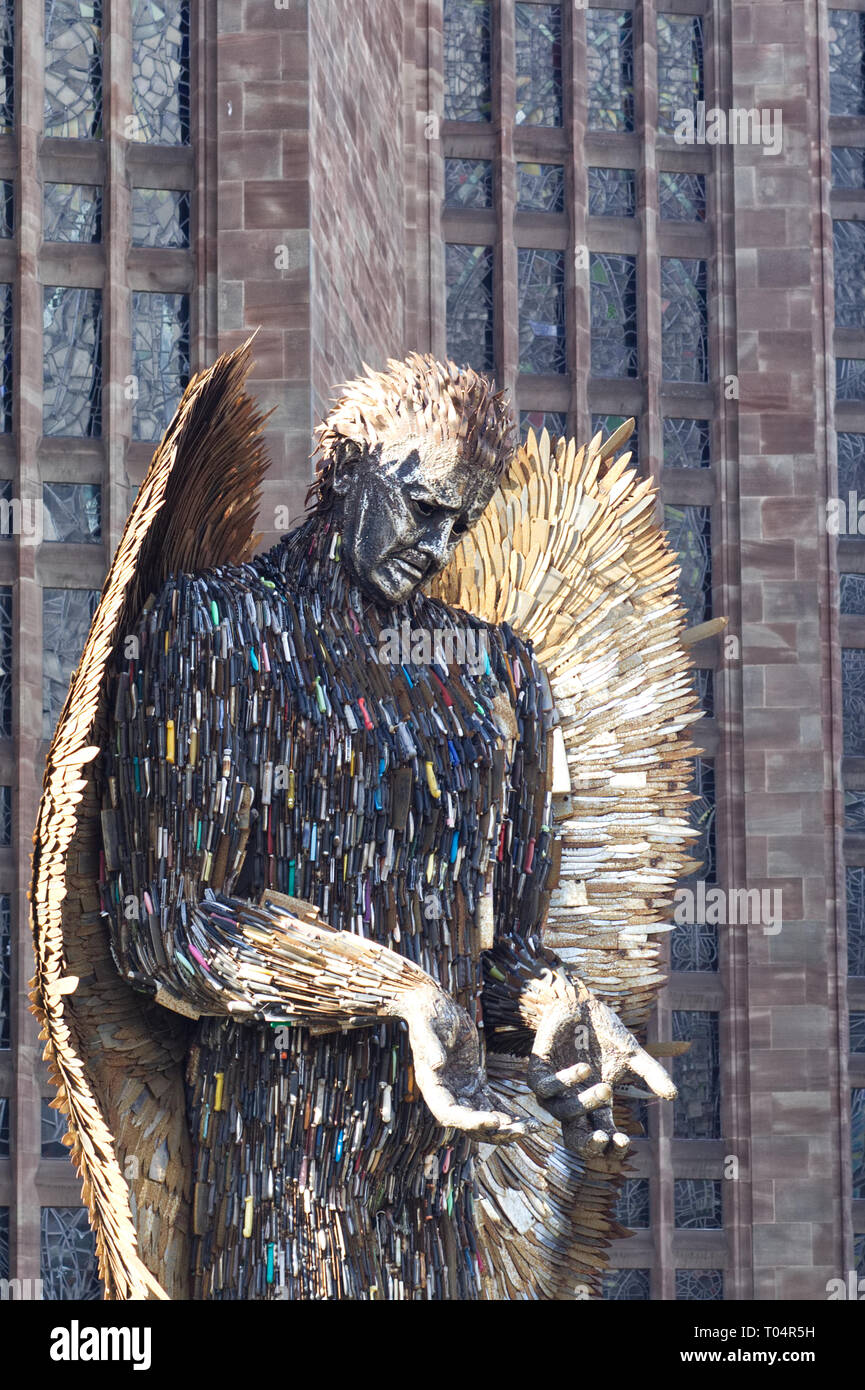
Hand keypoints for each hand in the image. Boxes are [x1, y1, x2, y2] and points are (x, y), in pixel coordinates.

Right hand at [399, 984, 535, 1142]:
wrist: (432, 1004)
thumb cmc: (427, 1013)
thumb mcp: (427, 1026)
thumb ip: (430, 1046)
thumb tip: (436, 1064)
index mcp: (431, 1084)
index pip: (449, 1113)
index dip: (471, 1122)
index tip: (495, 1121)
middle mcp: (446, 1093)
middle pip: (470, 1123)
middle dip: (496, 1131)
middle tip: (522, 1131)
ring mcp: (461, 1089)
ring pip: (484, 1116)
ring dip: (507, 1126)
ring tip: (532, 1127)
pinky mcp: (474, 1081)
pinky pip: (492, 1103)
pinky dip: (508, 1112)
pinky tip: (527, 1119)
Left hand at [527, 976, 675, 1158]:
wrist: (582, 1004)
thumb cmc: (606, 1032)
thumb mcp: (632, 1055)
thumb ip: (652, 1074)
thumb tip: (674, 1096)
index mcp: (596, 1105)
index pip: (603, 1137)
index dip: (612, 1147)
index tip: (625, 1141)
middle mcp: (573, 1102)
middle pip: (576, 1138)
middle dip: (589, 1145)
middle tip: (603, 1138)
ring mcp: (555, 1089)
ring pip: (563, 1112)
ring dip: (585, 1104)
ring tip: (605, 1088)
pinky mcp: (538, 1070)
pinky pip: (545, 1087)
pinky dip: (564, 1082)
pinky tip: (583, 1069)